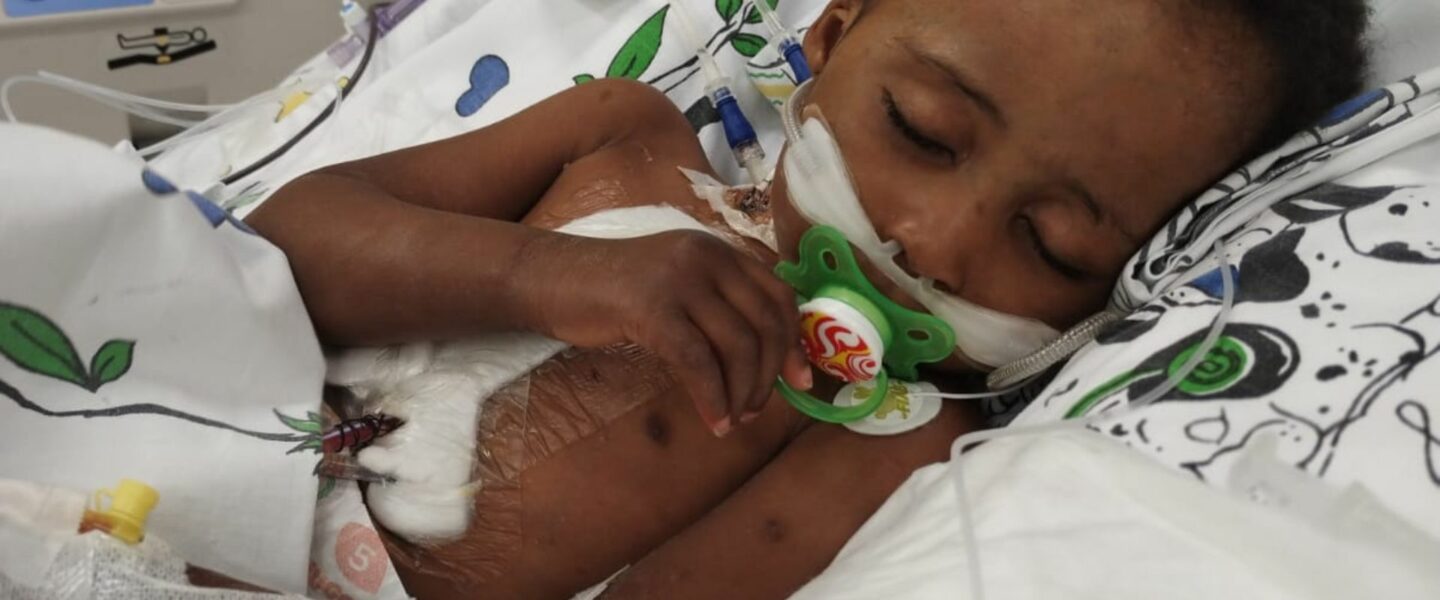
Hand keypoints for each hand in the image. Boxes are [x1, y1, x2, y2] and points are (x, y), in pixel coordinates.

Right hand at [517, 230, 812, 435]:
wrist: (554, 279)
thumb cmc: (614, 291)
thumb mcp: (677, 284)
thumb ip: (716, 303)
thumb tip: (765, 358)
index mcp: (718, 250)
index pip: (777, 294)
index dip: (793, 341)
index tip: (799, 381)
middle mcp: (707, 256)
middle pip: (764, 322)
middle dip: (768, 375)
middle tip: (757, 410)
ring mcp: (679, 279)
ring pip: (736, 344)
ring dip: (742, 392)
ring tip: (732, 419)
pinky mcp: (652, 307)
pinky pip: (698, 362)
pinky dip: (712, 398)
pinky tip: (712, 420)